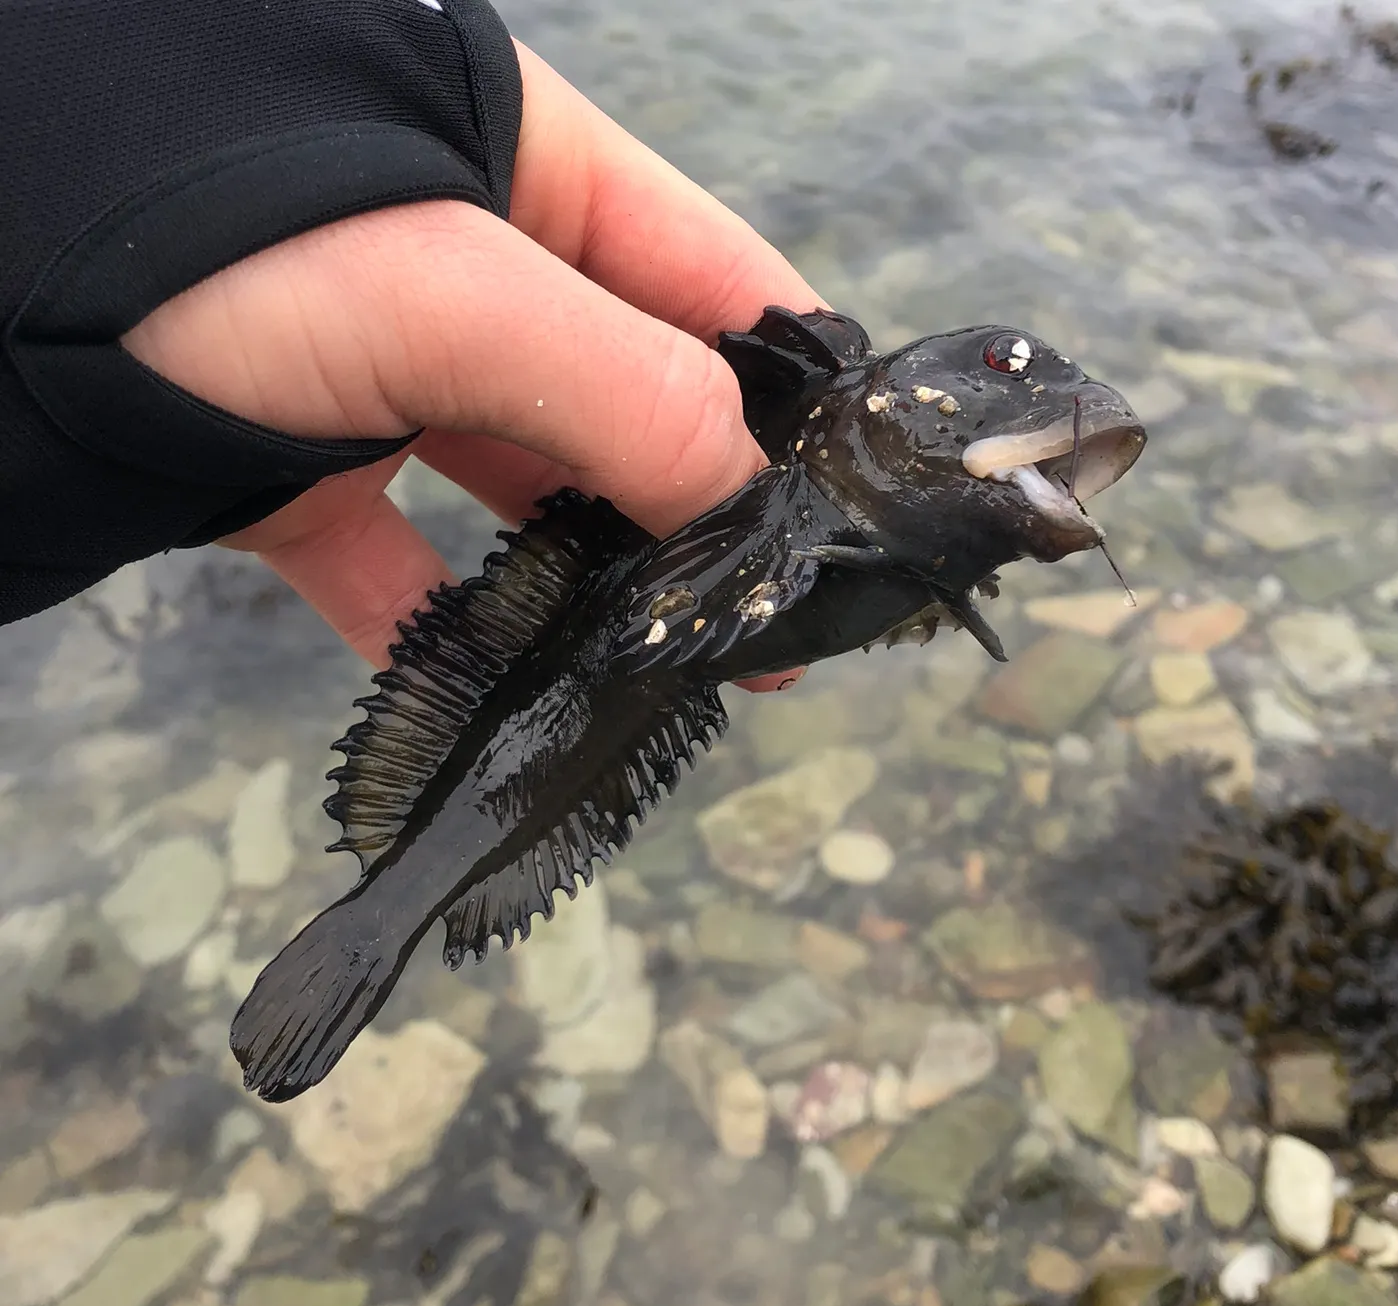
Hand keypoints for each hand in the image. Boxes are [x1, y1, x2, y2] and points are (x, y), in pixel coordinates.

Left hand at [121, 42, 820, 691]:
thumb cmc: (218, 237)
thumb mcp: (443, 292)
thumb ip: (620, 388)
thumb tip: (750, 506)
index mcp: (537, 177)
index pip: (717, 281)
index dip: (796, 394)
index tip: (847, 514)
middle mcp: (477, 274)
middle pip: (632, 402)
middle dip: (703, 516)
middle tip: (765, 637)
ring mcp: (391, 374)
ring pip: (531, 493)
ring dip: (590, 587)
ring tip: (659, 679)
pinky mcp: (309, 470)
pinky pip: (405, 565)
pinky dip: (449, 637)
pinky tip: (499, 704)